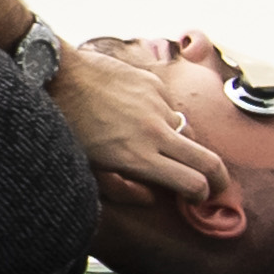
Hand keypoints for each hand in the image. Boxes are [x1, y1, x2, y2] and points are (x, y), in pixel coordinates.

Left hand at [48, 40, 235, 210]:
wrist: (55, 75)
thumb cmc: (65, 125)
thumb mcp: (86, 168)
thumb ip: (122, 189)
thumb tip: (151, 197)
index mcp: (138, 158)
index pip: (192, 183)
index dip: (201, 195)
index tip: (197, 197)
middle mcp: (154, 132)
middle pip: (208, 161)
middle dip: (218, 179)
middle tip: (215, 184)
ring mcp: (156, 105)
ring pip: (188, 131)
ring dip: (182, 143)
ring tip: (161, 145)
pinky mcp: (152, 83)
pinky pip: (169, 106)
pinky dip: (161, 115)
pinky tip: (137, 114)